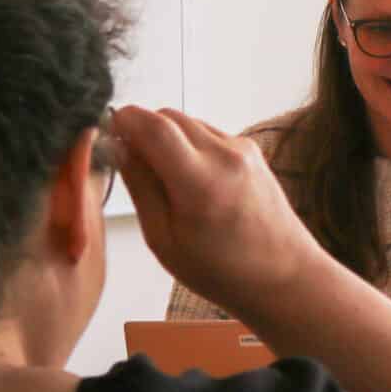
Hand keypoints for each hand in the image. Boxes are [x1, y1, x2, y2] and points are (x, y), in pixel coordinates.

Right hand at [111, 105, 325, 310]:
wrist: (283, 275)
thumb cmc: (222, 270)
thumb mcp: (164, 239)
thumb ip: (140, 186)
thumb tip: (119, 147)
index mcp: (200, 182)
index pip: (153, 125)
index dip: (124, 121)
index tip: (107, 132)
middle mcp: (226, 155)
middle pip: (169, 116)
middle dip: (142, 130)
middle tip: (130, 162)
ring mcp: (243, 149)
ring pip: (189, 123)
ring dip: (167, 139)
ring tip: (164, 181)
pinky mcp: (252, 150)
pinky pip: (208, 133)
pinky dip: (190, 146)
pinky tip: (190, 181)